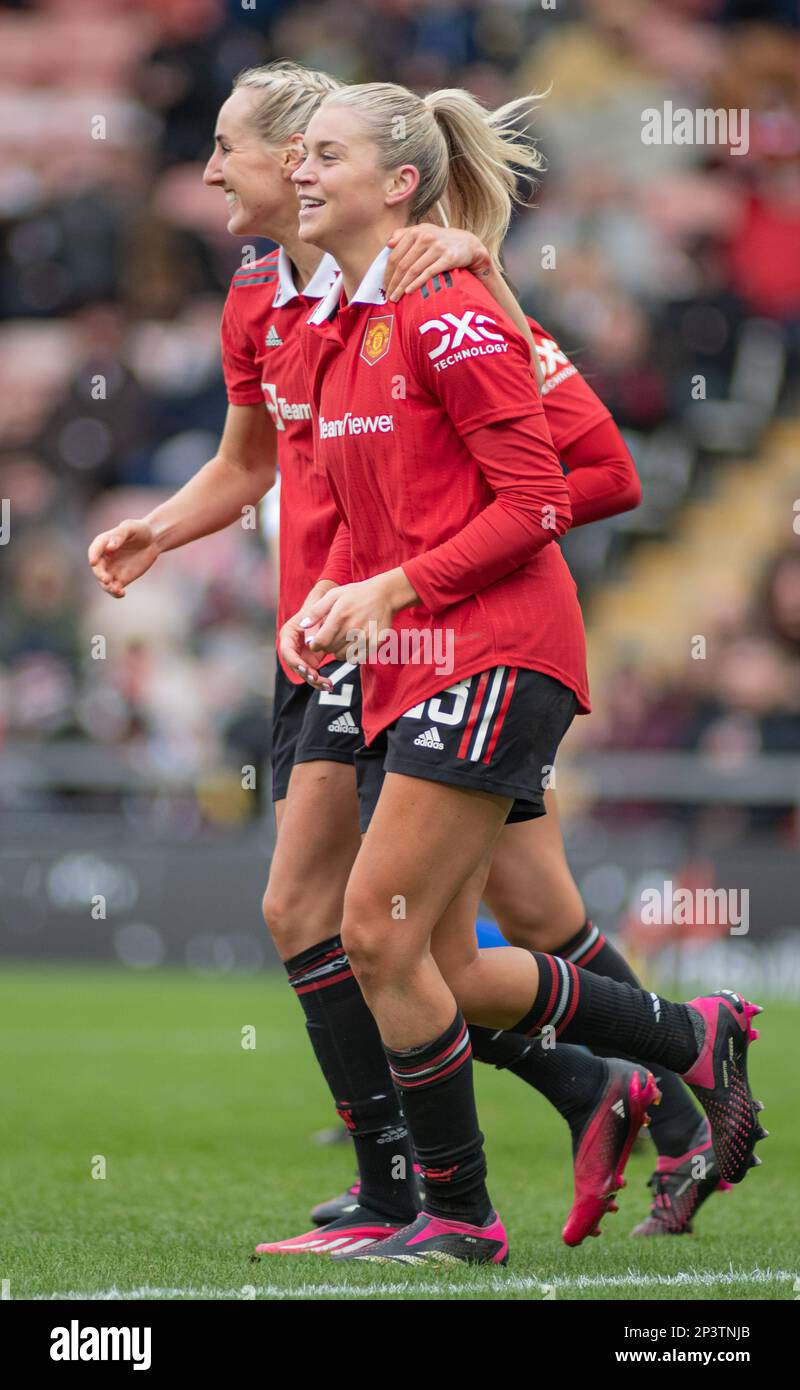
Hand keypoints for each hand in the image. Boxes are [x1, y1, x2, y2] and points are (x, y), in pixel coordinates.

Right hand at [87, 519, 160, 597]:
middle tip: (106, 579)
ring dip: (107, 587)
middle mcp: (104, 558)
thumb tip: (110, 547)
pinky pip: (115, 588)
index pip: (94, 551)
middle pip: (97, 568)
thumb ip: (119, 535)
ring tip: (117, 589)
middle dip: (100, 574)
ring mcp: (111, 569)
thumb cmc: (140, 529)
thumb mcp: (130, 527)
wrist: (152, 540)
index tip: (93, 562)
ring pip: (104, 581)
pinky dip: (116, 592)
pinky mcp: (121, 579)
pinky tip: (122, 593)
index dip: (93, 556)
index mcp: (103, 543)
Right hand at [278, 609, 334, 690]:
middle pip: (295, 665)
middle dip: (306, 674)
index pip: (287, 652)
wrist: (329, 605)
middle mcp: (292, 646)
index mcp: (288, 634)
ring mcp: (301, 654)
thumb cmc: (322, 606)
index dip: (295, 662)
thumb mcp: (317, 613)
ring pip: (304, 672)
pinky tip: (330, 685)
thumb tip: (310, 643)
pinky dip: (321, 680)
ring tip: (329, 685)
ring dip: (315, 681)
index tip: (306, 670)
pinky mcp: (310, 659)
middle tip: (318, 679)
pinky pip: (313, 673)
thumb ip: (313, 627)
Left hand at [303, 569, 417, 659]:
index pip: (321, 642)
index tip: (315, 642)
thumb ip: (316, 611)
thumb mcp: (333, 595)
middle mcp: (352, 628)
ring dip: (338, 651)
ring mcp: (365, 637)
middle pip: (330, 650)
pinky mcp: (375, 643)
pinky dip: (352, 655)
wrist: (384, 595)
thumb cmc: (357, 594)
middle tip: (331, 637)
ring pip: (342, 656)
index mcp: (339, 616)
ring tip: (342, 639)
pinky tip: (353, 644)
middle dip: (326, 646)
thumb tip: (303, 625)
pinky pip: (357, 658)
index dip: (315, 645)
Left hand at [384, 224, 491, 301]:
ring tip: (395, 298)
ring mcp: (437, 247)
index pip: (395, 255)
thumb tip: (388, 244)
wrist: (468, 244)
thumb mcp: (423, 232)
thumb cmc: (441, 241)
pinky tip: (408, 292)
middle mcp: (425, 237)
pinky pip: (428, 273)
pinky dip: (416, 283)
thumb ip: (404, 235)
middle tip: (388, 296)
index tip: (383, 286)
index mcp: (416, 232)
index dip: (387, 272)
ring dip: (402, 286)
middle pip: (403, 264)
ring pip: (413, 270)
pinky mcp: (448, 258)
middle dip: (393, 282)